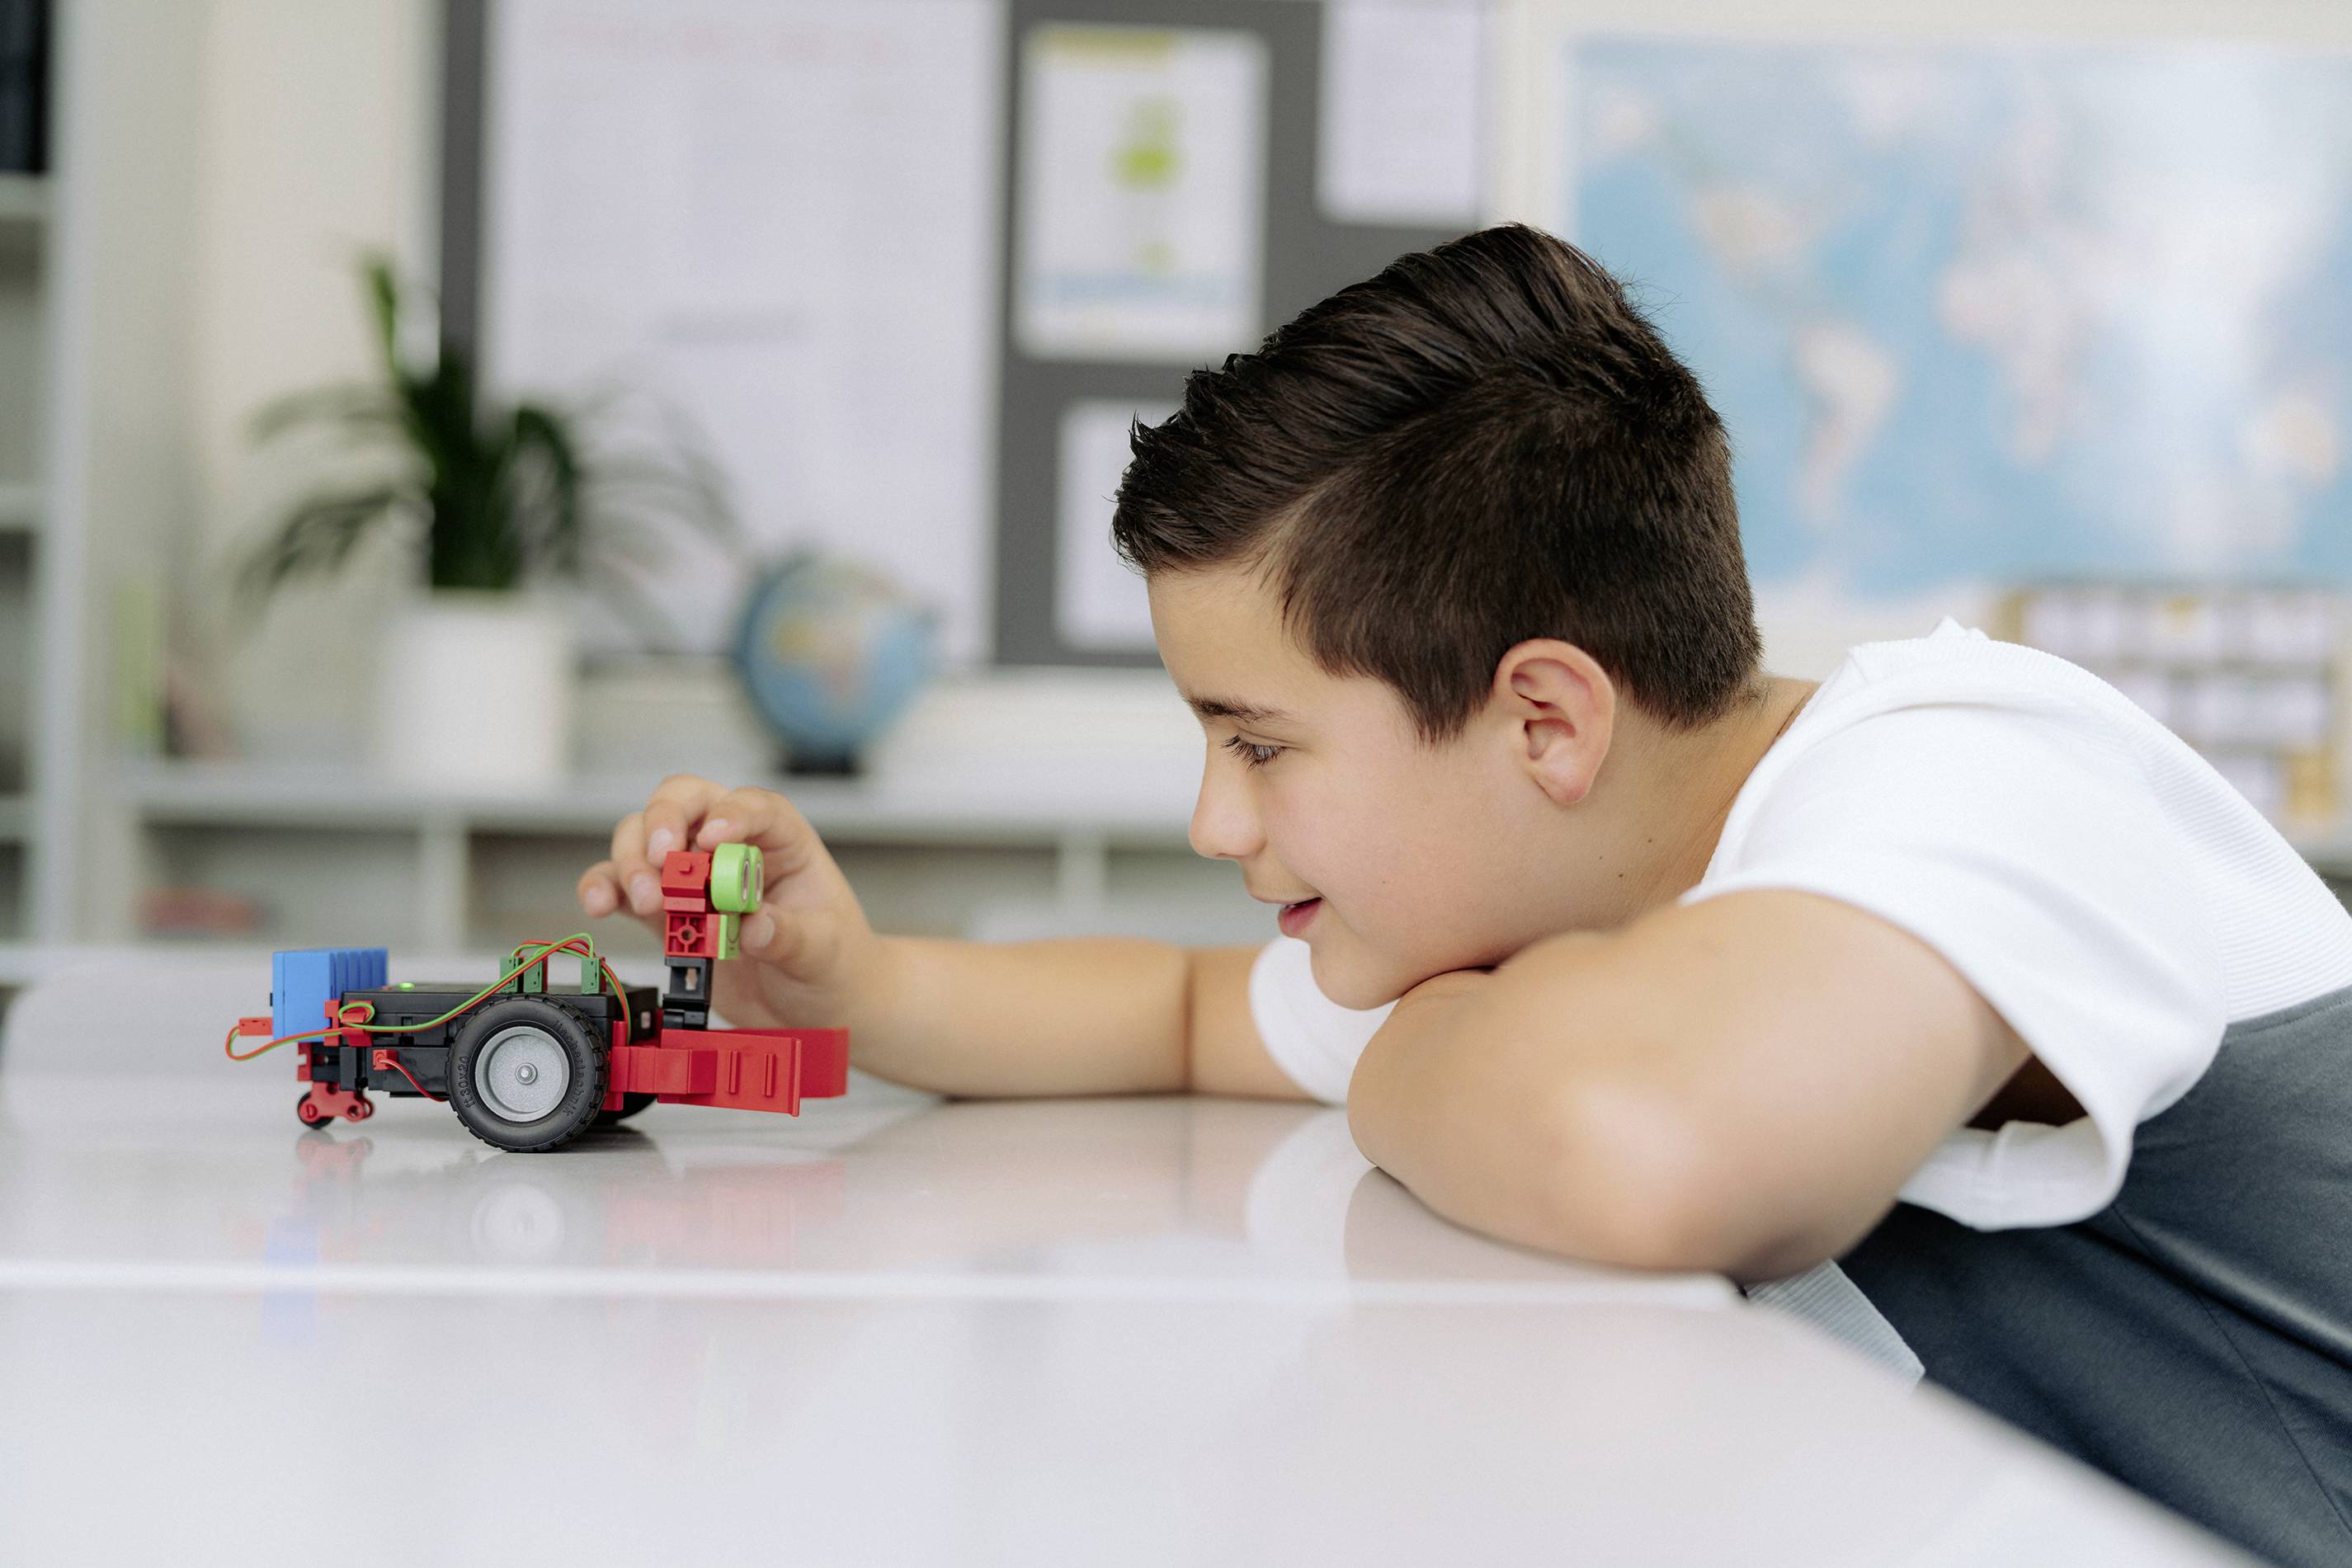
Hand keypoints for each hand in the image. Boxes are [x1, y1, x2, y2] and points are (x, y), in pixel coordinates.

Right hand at [577, 774, 887, 1029]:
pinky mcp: (665, 912)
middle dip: (665, 822)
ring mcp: (692, 876)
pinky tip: (598, 905)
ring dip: (633, 861)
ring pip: (644, 838)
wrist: (817, 1008)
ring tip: (646, 899)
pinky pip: (623, 888)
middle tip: (661, 859)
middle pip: (684, 803)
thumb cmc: (832, 963)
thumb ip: (789, 937)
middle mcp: (730, 846)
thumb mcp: (823, 951)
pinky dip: (604, 889)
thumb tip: (754, 925)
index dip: (730, 813)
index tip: (714, 838)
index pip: (753, 805)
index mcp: (781, 839)